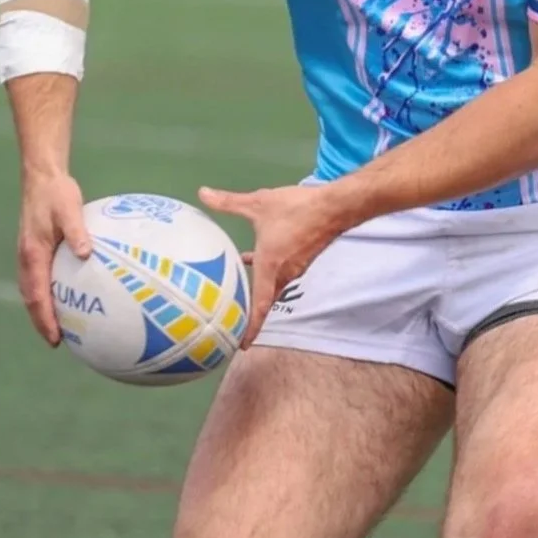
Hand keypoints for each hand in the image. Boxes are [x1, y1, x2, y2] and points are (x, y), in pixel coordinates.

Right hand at [18, 171, 90, 345]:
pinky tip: (64, 298)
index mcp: (33, 254)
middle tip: (57, 341)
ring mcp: (29, 254)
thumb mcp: (69, 209)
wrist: (42, 177)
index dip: (44, 318)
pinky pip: (38, 279)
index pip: (36, 294)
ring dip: (42, 310)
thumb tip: (86, 253)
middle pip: (31, 298)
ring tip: (59, 328)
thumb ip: (77, 232)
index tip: (54, 337)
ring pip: (32, 290)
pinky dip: (46, 294)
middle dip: (41, 321)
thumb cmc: (57, 193)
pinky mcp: (36, 250)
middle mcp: (27, 258)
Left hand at [198, 182, 344, 347]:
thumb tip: (202, 192)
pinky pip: (280, 274)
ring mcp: (295, 267)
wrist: (334, 207)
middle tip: (233, 323)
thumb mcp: (257, 204)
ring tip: (237, 293)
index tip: (242, 345)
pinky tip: (251, 258)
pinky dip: (265, 274)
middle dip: (251, 314)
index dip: (251, 327)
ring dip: (257, 291)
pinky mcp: (302, 258)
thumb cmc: (296, 209)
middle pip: (266, 301)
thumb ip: (228, 202)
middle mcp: (284, 273)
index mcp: (271, 266)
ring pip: (273, 286)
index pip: (260, 305)